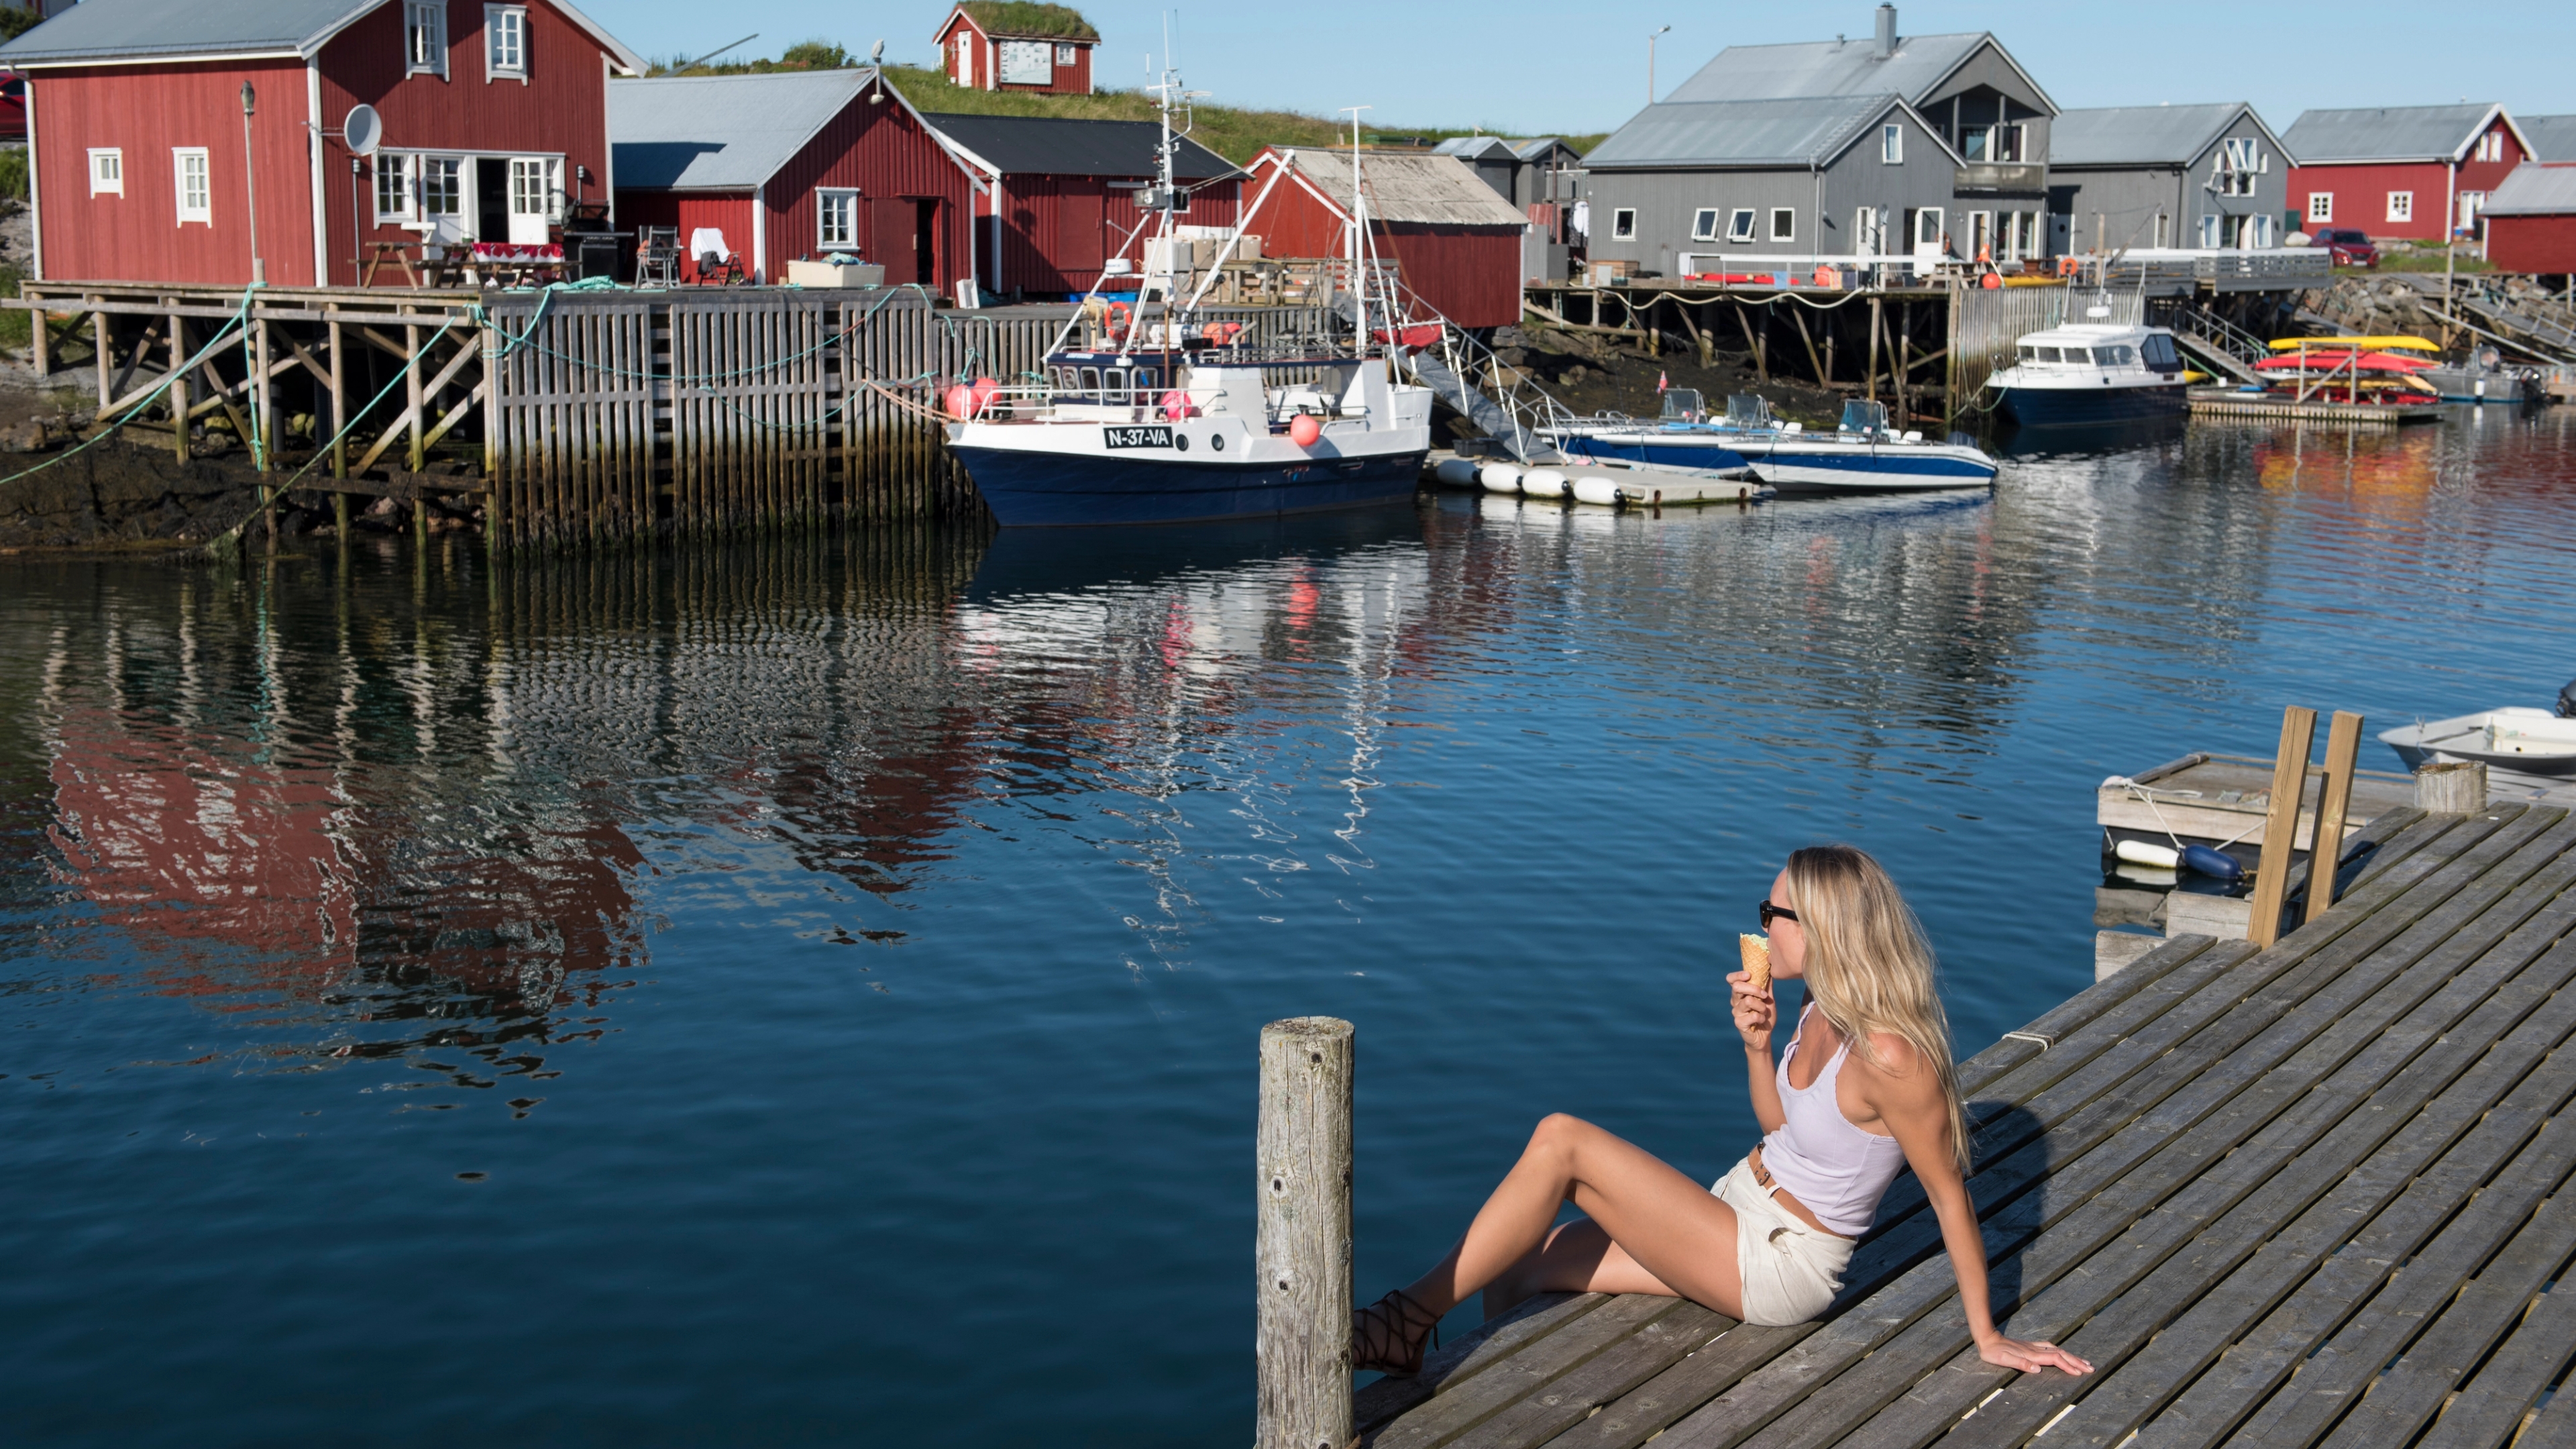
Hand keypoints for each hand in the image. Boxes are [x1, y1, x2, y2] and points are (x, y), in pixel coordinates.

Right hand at [1728, 969, 1774, 1051]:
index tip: (1749, 975)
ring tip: (1764, 1012)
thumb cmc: (1765, 1016)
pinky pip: (1753, 1015)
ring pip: (1748, 1001)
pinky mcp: (1739, 1023)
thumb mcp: (1768, 999)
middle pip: (1737, 987)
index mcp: (1740, 993)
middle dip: (1754, 988)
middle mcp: (1735, 1001)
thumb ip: (1767, 985)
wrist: (1764, 1036)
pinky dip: (1761, 1017)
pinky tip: (1761, 1021)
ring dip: (1761, 1007)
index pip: (1731, 980)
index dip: (1738, 975)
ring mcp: (1736, 1012)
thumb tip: (1769, 969)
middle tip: (1764, 995)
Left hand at [1977, 1334, 2092, 1375]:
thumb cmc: (1993, 1352)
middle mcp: (2035, 1350)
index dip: (2068, 1366)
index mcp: (2032, 1355)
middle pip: (2061, 1354)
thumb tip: (2038, 1369)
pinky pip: (2051, 1348)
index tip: (2080, 1373)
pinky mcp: (2030, 1346)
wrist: (1987, 1338)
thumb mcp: (2003, 1360)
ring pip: (2058, 1351)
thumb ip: (2020, 1363)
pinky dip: (2061, 1352)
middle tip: (2091, 1368)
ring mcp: (2034, 1347)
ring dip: (2072, 1357)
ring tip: (2084, 1362)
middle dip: (2076, 1361)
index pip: (2055, 1360)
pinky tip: (2063, 1353)